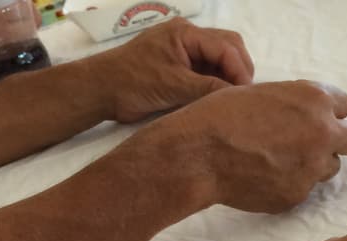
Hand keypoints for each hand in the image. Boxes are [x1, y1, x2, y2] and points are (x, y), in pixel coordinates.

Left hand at [97, 18, 253, 122]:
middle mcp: (187, 37)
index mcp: (186, 34)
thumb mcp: (174, 87)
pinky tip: (218, 100)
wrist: (101, 90)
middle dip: (239, 69)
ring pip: (218, 59)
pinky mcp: (178, 66)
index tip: (246, 95)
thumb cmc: (133, 83)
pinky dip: (215, 83)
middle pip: (227, 46)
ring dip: (228, 77)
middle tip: (244, 98)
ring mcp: (182, 51)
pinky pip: (205, 70)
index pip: (226, 46)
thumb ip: (208, 89)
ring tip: (233, 101)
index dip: (240, 70)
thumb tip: (238, 97)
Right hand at [159, 80, 346, 212]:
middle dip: (338, 141)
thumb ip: (296, 104)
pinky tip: (263, 176)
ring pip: (330, 168)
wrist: (200, 154)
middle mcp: (322, 133)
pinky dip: (290, 184)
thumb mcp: (265, 92)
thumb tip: (308, 115)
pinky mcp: (297, 195)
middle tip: (314, 144)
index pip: (345, 106)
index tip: (315, 120)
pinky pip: (304, 189)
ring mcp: (312, 168)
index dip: (328, 114)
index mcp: (314, 100)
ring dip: (314, 164)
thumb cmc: (222, 115)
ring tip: (279, 160)